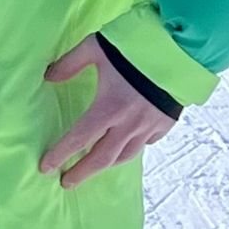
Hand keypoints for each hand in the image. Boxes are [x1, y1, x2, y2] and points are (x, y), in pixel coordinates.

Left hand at [37, 37, 176, 189]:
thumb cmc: (137, 46)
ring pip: (126, 155)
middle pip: (102, 158)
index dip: (61, 154)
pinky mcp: (166, 123)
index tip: (46, 167)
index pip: (79, 138)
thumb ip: (70, 63)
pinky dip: (133, 147)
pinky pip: (147, 143)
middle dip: (82, 172)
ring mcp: (150, 126)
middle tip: (66, 182)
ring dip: (107, 164)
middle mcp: (129, 123)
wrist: (182, 48)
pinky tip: (126, 146)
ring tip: (94, 168)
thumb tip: (49, 76)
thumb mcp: (96, 47)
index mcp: (109, 107)